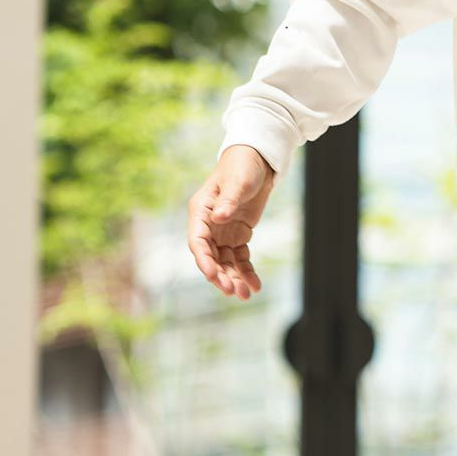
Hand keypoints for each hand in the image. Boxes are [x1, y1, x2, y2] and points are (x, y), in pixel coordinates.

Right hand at [188, 145, 275, 299]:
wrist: (258, 160)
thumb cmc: (243, 166)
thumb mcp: (238, 182)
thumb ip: (229, 200)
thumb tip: (219, 217)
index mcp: (201, 211)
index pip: (198, 241)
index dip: (204, 261)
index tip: (213, 276)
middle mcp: (208, 225)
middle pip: (211, 257)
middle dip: (221, 276)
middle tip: (233, 291)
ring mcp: (222, 232)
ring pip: (225, 262)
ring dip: (234, 278)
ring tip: (246, 295)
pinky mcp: (238, 235)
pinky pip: (240, 258)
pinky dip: (247, 272)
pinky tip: (255, 285)